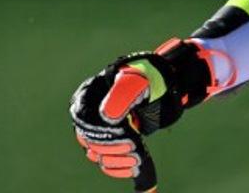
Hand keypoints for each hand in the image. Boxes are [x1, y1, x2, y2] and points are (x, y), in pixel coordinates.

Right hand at [70, 38, 216, 188]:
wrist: (163, 86)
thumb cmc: (148, 80)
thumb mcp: (137, 82)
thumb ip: (121, 95)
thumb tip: (107, 118)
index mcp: (89, 95)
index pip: (84, 119)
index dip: (102, 130)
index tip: (125, 134)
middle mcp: (89, 114)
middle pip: (90, 139)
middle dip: (112, 147)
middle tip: (133, 149)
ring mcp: (99, 129)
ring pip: (97, 152)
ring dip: (116, 159)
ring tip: (136, 159)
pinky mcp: (110, 142)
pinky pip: (106, 160)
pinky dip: (117, 167)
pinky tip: (132, 169)